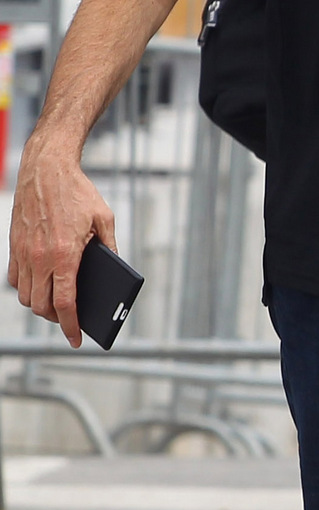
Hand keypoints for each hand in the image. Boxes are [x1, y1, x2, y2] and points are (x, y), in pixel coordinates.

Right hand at [8, 140, 114, 346]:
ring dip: (39, 305)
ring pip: (25, 295)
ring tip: (56, 304)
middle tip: (70, 320)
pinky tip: (40, 286)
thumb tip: (114, 275)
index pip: (65, 303)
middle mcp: (40, 257)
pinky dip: (26, 288)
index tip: (77, 340)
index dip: (71, 326)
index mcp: (65, 254)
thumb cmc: (78, 192)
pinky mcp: (13, 245)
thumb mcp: (104, 219)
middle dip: (56, 320)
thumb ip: (110, 249)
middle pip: (41, 306)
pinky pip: (15, 279)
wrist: (45, 168)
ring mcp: (23, 252)